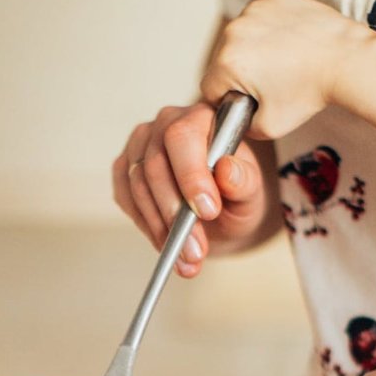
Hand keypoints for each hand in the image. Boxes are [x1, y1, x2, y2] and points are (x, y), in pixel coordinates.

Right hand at [112, 102, 273, 277]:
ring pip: (138, 187)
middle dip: (175, 215)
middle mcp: (165, 124)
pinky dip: (147, 227)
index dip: (190, 175)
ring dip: (161, 228)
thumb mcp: (251, 191)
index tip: (207, 211)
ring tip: (186, 258)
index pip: (183, 136)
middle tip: (196, 249)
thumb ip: (243, 180)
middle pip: (154, 166)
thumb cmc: (236, 194)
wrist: (220, 211)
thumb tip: (226, 170)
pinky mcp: (125, 170)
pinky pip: (127, 200)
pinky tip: (168, 244)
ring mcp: (140, 146)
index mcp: (200, 117)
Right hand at [200, 0, 375, 138]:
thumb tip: (235, 120)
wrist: (346, 60)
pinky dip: (269, 27)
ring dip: (253, 48)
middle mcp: (236, 30)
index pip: (209, 87)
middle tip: (270, 81)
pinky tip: (286, 41)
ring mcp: (254, 9)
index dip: (227, 98)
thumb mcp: (269, 128)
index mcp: (228, 62)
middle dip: (241, 72)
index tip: (246, 99)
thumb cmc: (312, 90)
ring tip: (280, 61)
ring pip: (240, 36)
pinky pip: (259, 16)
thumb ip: (242, 128)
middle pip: (223, 59)